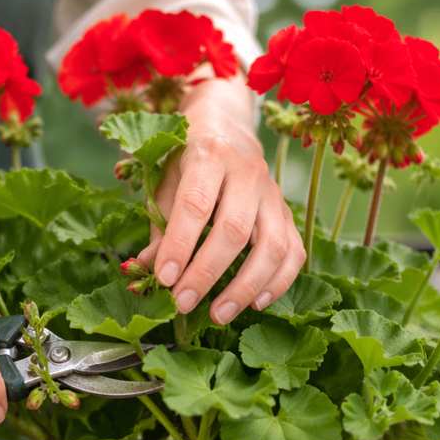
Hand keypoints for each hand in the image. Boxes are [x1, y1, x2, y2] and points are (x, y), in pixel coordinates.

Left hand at [138, 77, 304, 324]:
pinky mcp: (288, 213)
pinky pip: (294, 252)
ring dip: (244, 287)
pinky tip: (254, 304)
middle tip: (183, 304)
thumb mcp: (165, 178)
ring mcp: (273, 194)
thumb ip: (159, 222)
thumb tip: (145, 267)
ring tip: (218, 315)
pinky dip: (278, 283)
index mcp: (209, 155)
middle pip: (234, 230)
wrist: (228, 125)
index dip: (180, 245)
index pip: (196, 205)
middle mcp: (247, 173)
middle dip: (207, 273)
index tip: (165, 278)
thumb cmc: (188, 155)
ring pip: (271, 245)